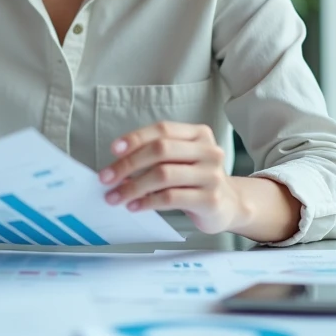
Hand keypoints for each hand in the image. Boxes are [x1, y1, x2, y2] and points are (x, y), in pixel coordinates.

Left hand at [98, 121, 241, 234]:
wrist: (230, 205)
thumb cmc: (196, 180)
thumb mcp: (182, 160)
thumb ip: (156, 156)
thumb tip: (116, 165)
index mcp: (199, 134)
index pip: (163, 129)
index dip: (135, 138)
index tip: (113, 150)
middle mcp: (208, 151)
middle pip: (160, 150)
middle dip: (128, 164)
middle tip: (106, 178)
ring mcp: (212, 175)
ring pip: (163, 175)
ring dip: (133, 186)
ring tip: (115, 196)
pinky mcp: (210, 199)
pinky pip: (171, 198)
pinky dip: (147, 202)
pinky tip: (134, 206)